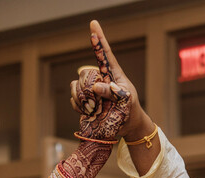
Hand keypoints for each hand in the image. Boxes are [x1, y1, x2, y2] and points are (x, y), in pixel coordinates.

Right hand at [70, 20, 147, 140]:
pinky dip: (77, 106)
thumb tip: (96, 87)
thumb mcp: (127, 100)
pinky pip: (74, 99)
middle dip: (86, 87)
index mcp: (113, 74)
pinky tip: (87, 112)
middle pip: (85, 73)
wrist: (127, 127)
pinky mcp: (85, 102)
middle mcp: (100, 79)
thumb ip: (113, 92)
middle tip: (96, 101)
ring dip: (80, 97)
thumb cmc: (130, 110)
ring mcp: (92, 91)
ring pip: (75, 85)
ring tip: (92, 108)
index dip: (99, 39)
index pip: (105, 53)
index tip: (94, 24)